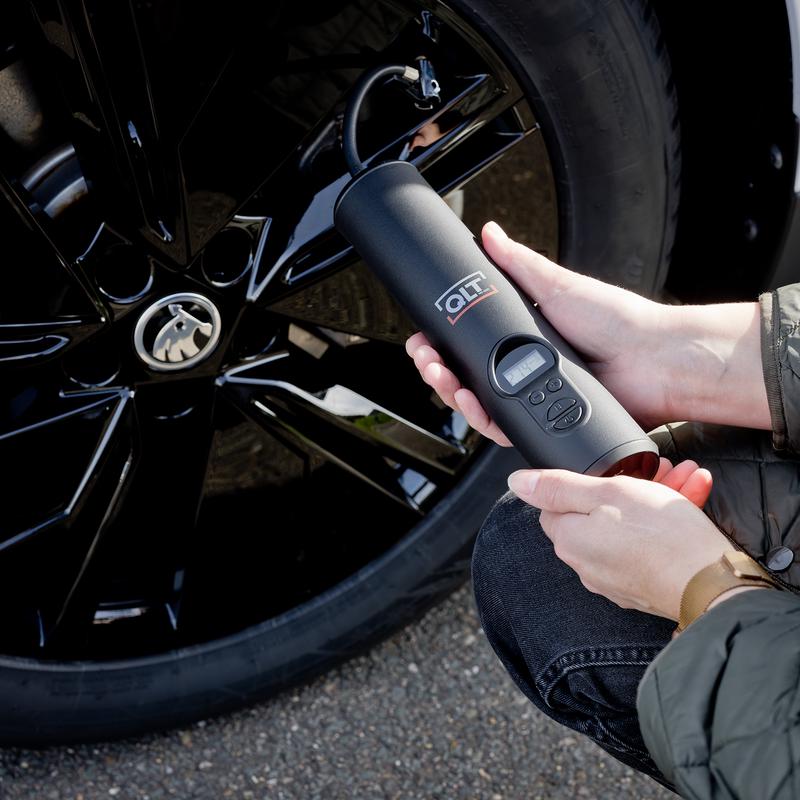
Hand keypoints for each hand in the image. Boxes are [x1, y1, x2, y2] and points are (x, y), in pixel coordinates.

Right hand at [406, 222, 768, 439]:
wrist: (652, 360)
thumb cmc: (617, 323)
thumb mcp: (558, 285)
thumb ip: (519, 263)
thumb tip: (489, 234)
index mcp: (522, 337)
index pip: (469, 344)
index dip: (442, 344)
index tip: (424, 337)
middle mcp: (523, 369)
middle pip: (466, 376)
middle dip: (437, 369)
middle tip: (426, 358)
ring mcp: (532, 398)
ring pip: (478, 405)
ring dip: (451, 393)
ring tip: (442, 377)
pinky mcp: (543, 424)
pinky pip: (504, 428)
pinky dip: (482, 419)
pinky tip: (470, 403)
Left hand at [507, 463, 728, 620]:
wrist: (715, 586)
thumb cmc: (663, 535)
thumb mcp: (608, 492)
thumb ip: (558, 486)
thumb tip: (517, 482)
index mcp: (570, 541)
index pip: (559, 503)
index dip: (588, 481)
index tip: (616, 472)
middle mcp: (586, 565)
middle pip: (599, 512)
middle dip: (633, 486)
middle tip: (662, 470)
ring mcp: (615, 579)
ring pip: (629, 527)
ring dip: (656, 499)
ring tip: (687, 478)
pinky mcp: (642, 587)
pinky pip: (647, 547)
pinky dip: (665, 526)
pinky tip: (693, 501)